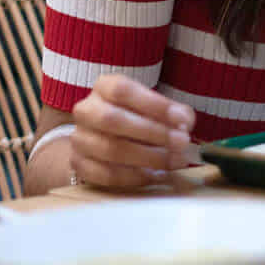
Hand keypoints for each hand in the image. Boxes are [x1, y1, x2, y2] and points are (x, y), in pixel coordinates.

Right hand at [70, 74, 194, 189]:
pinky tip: (155, 175)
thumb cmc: (135, 118)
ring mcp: (79, 138)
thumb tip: (185, 122)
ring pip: (110, 150)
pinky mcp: (79, 164)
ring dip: (148, 158)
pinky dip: (134, 177)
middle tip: (181, 142)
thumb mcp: (153, 106)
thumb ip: (174, 112)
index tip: (181, 119)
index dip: (154, 104)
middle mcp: (86, 110)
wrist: (102, 138)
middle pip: (113, 120)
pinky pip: (105, 174)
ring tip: (173, 161)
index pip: (123, 90)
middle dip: (152, 133)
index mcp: (104, 87)